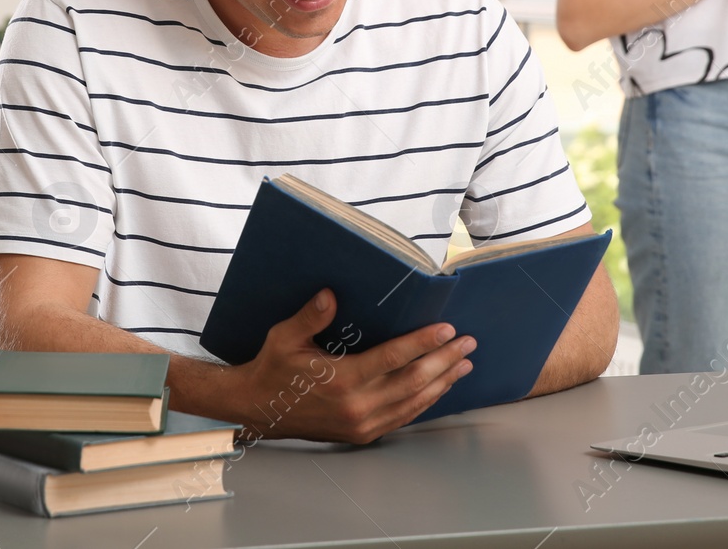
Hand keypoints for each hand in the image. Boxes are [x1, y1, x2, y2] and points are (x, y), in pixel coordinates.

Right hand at [236, 290, 473, 443]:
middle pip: (413, 381)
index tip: (446, 329)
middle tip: (467, 343)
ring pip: (414, 402)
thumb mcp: (284, 338)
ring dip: (442, 382)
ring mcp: (362, 423)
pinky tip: (439, 388)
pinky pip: (403, 417)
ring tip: (463, 364)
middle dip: (444, 361)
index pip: (393, 358)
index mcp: (340, 380)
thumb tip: (330, 295)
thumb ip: (309, 317)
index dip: (423, 343)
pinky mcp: (363, 433)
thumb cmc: (274, 370)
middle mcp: (356, 405)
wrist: (259, 409)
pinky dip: (426, 401)